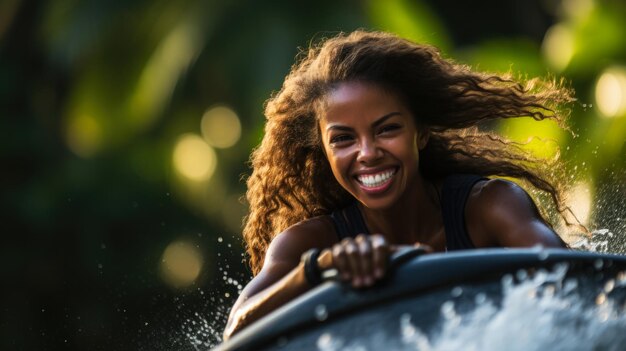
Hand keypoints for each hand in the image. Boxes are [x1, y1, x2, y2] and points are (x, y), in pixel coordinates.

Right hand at [317, 236, 433, 287]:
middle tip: (369, 284)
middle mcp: (364, 240)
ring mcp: (349, 243)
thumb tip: (429, 250)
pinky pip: (338, 254)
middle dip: (367, 268)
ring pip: (351, 251)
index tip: (380, 276)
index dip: (380, 260)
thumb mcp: (392, 261)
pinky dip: (342, 266)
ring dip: (355, 269)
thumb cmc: (376, 265)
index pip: (380, 246)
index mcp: (378, 242)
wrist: (352, 266)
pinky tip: (346, 278)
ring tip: (359, 284)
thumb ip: (407, 255)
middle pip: (365, 250)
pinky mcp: (336, 249)